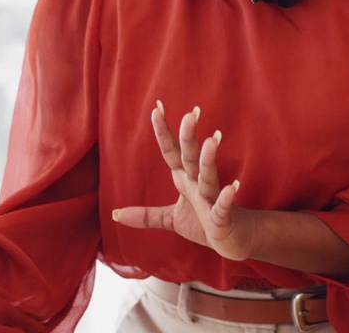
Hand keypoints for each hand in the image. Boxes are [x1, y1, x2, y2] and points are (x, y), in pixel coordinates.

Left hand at [112, 102, 257, 260]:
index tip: (157, 108)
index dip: (163, 132)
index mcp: (185, 179)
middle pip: (191, 157)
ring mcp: (211, 199)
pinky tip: (233, 186)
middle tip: (190, 114)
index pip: (172, 151)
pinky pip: (222, 206)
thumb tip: (115, 214)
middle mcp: (198, 184)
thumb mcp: (170, 219)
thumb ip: (145, 215)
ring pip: (209, 177)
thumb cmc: (203, 223)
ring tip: (212, 141)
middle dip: (189, 137)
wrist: (231, 240)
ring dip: (209, 160)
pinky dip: (227, 197)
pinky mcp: (221, 218)